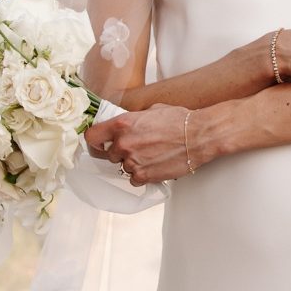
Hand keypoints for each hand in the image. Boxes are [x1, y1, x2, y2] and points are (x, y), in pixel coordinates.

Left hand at [84, 104, 201, 185]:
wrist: (198, 136)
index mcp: (122, 124)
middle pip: (108, 155)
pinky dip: (142, 174)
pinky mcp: (144, 175)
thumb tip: (127, 126)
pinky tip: (155, 165)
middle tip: (137, 148)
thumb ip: (133, 120)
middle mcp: (123, 143)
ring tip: (152, 155)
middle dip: (120, 153)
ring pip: (123, 167)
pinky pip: (134, 179)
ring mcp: (132, 161)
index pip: (91, 137)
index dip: (95, 141)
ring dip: (133, 163)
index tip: (100, 143)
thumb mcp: (151, 111)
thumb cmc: (179, 120)